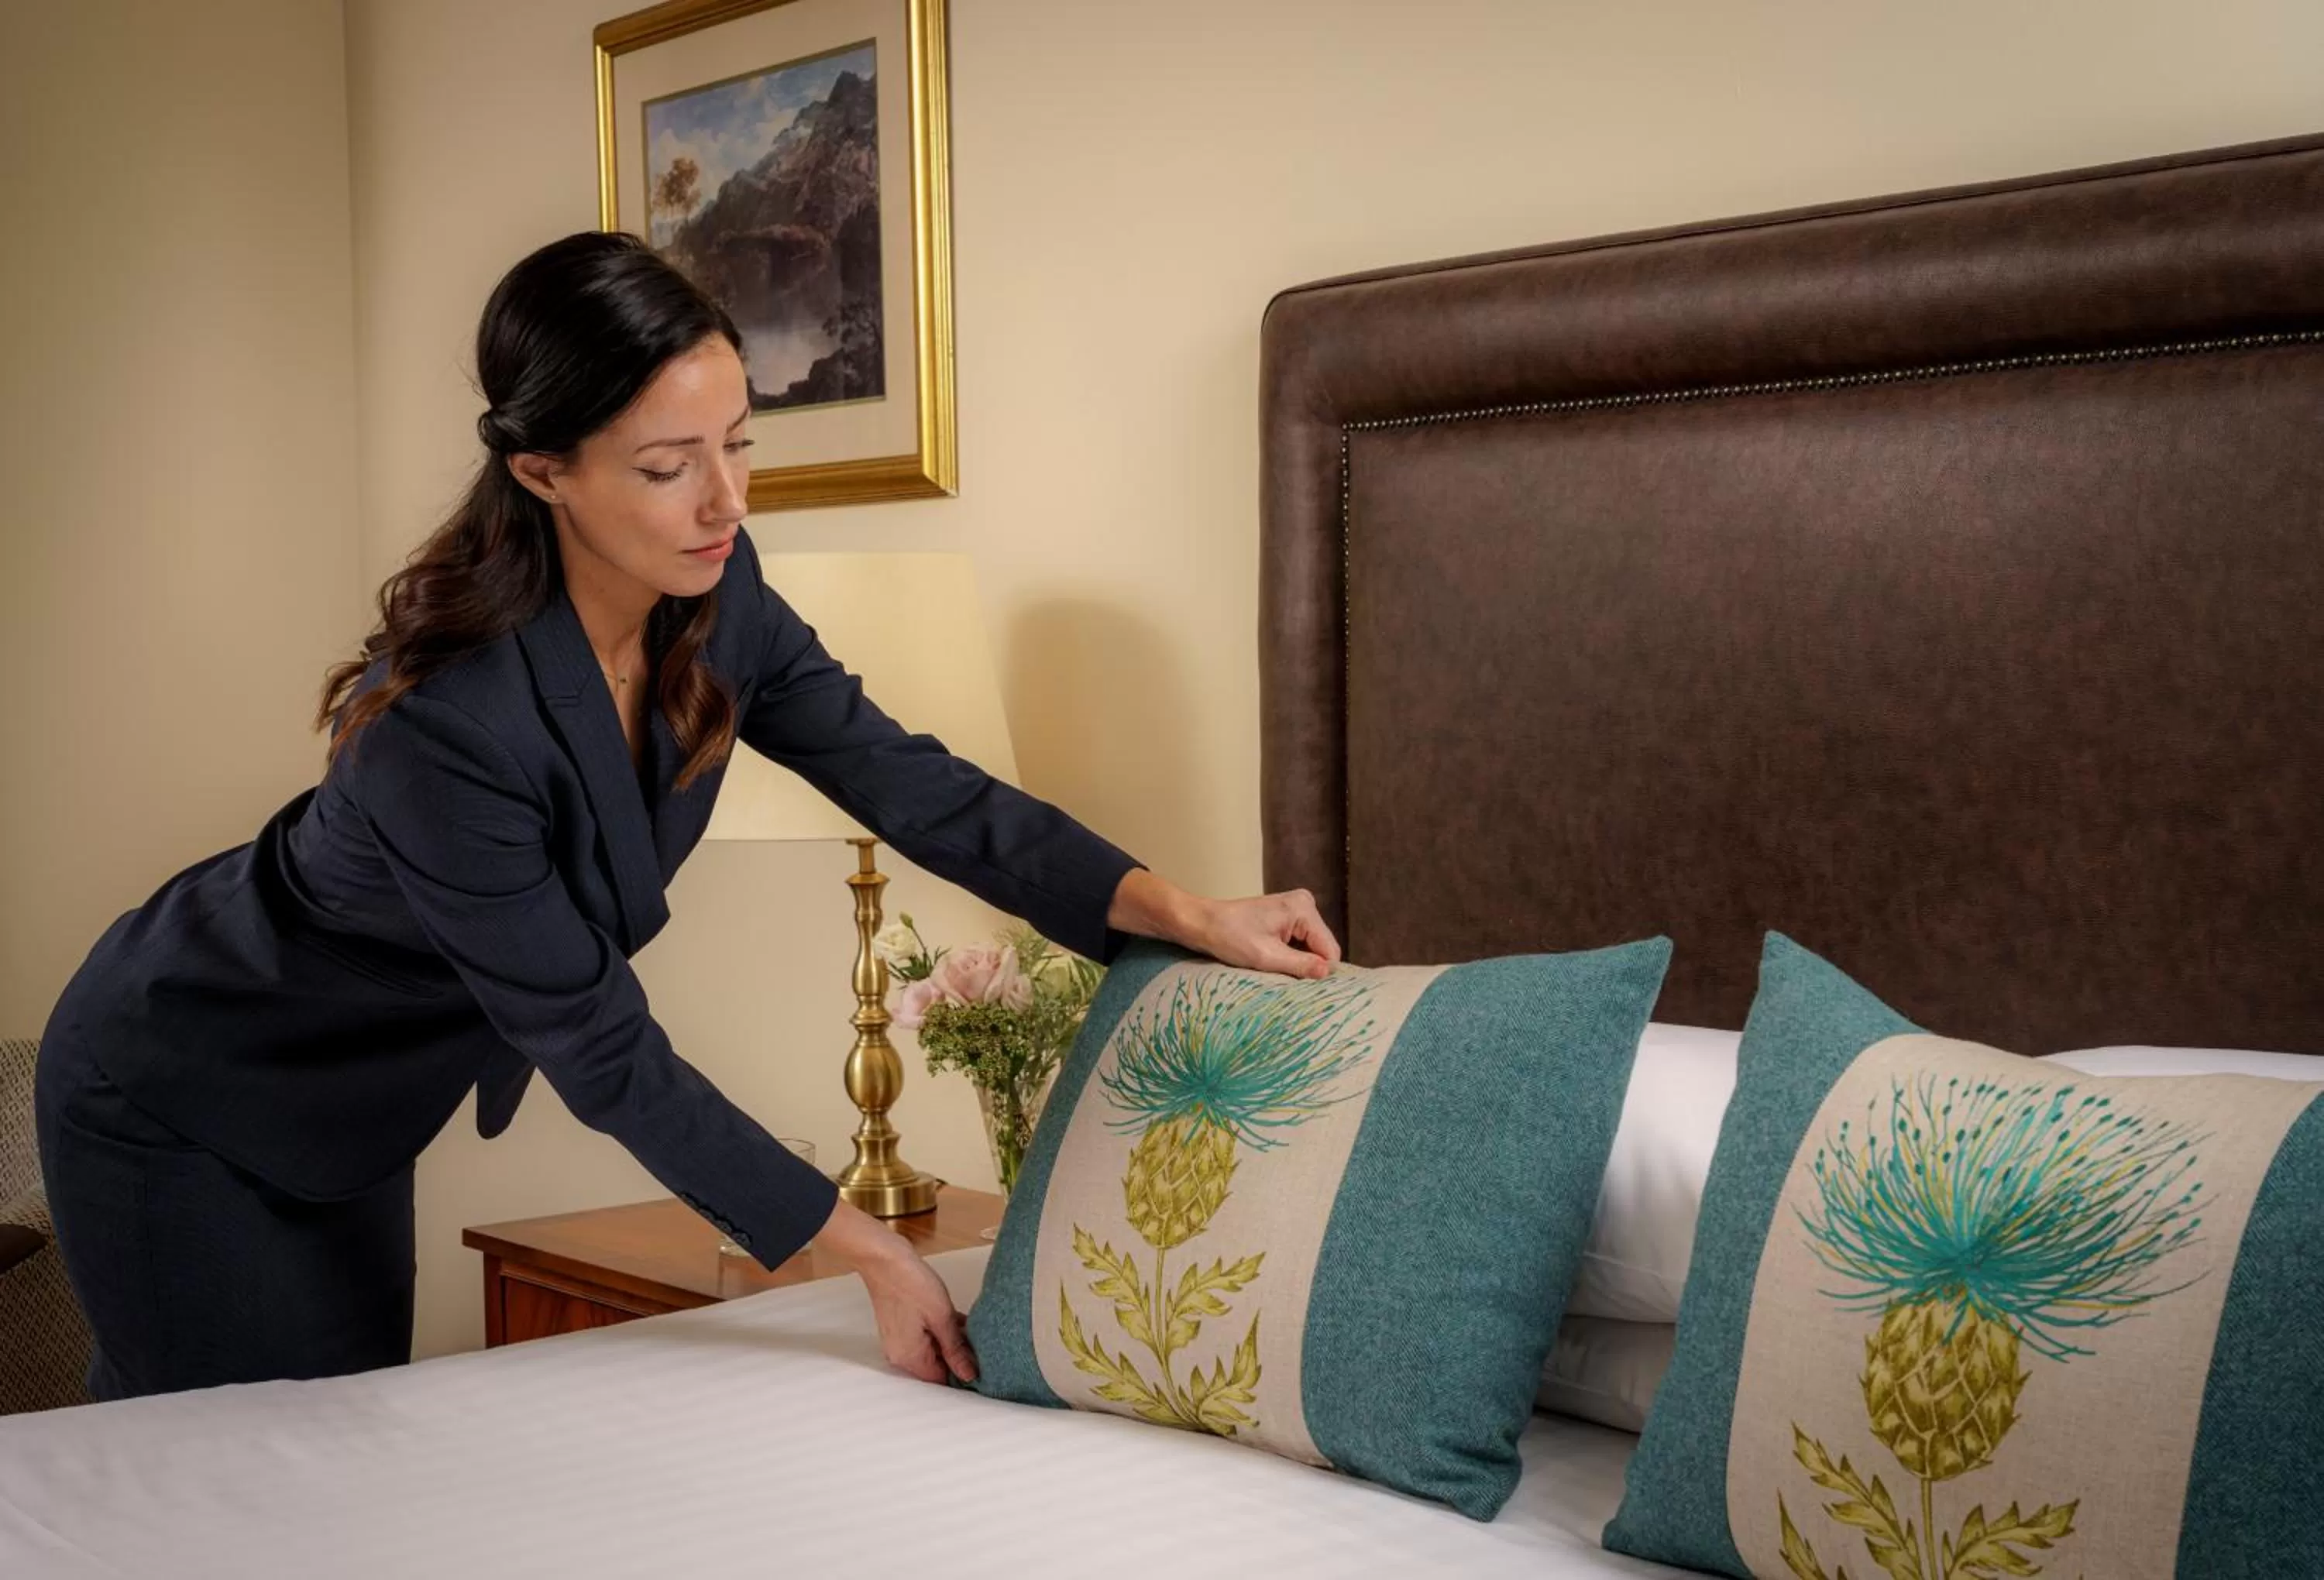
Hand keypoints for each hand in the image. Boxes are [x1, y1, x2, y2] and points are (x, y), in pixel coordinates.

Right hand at [816, 1200, 978, 1384]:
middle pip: (935, 1365)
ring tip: (970, 1326)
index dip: (962, 1371)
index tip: (982, 1361)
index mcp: (909, 1358)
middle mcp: (900, 1354)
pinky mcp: (900, 1325)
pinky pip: (924, 1336)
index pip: (940, 1379)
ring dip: (950, 1339)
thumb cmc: (911, 1285)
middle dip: (957, 1354)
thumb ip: (955, 1349)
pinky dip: (939, 1330)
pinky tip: (957, 1318)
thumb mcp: (941, 1318)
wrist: (885, 1258)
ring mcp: (899, 1340)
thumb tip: (969, 1375)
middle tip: (979, 1340)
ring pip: (932, 1349)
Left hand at [1108, 868, 1342, 979]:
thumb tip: (1327, 973)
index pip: (1329, 950)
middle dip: (1308, 965)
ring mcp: (1297, 909)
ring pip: (1312, 947)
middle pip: (1322, 947)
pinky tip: (1275, 961)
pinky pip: (1301, 942)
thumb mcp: (1265, 956)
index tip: (1302, 986)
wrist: (1201, 923)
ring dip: (1299, 962)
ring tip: (1277, 968)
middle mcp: (1304, 903)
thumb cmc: (1228, 936)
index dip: (1319, 971)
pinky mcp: (1288, 916)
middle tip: (1285, 977)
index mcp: (1303, 908)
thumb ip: (1300, 965)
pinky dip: (1291, 955)